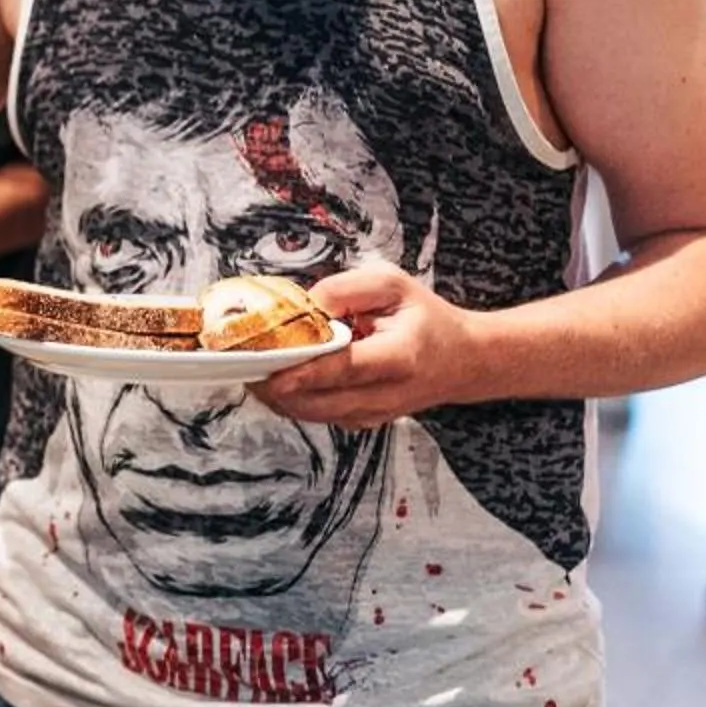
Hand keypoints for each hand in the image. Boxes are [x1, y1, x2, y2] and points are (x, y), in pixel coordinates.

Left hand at [254, 263, 494, 428]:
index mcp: (400, 357)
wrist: (465, 361)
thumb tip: (305, 305)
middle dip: (275, 387)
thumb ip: (346, 290)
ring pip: (314, 414)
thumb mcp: (392, 285)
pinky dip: (293, 401)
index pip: (345, 370)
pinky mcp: (364, 422)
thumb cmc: (425, 318)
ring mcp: (375, 414)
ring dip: (278, 396)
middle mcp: (388, 394)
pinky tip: (276, 378)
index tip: (266, 372)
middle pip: (320, 402)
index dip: (302, 373)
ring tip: (249, 369)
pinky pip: (319, 416)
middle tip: (240, 365)